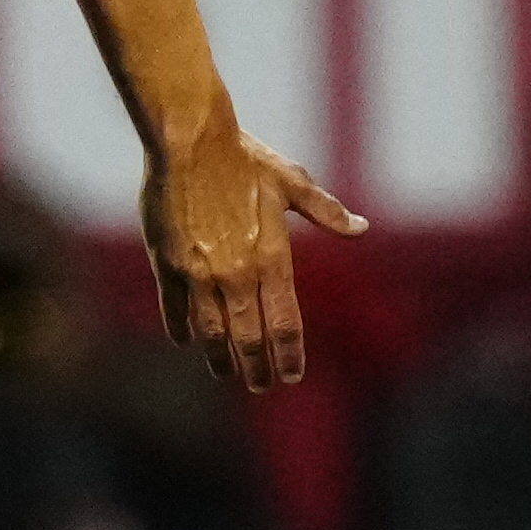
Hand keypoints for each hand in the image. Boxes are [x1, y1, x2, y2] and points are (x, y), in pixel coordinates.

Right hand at [139, 119, 365, 392]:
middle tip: (259, 387)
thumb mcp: (292, 183)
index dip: (288, 355)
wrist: (189, 142)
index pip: (284, 323)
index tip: (290, 376)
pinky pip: (175, 308)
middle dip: (256, 368)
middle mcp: (237, 274)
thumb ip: (326, 212)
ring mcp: (200, 273)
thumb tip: (362, 228)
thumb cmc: (244, 158)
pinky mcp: (168, 264)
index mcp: (272, 258)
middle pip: (249, 337)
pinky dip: (180, 329)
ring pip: (211, 331)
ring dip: (219, 358)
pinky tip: (184, 341)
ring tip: (225, 374)